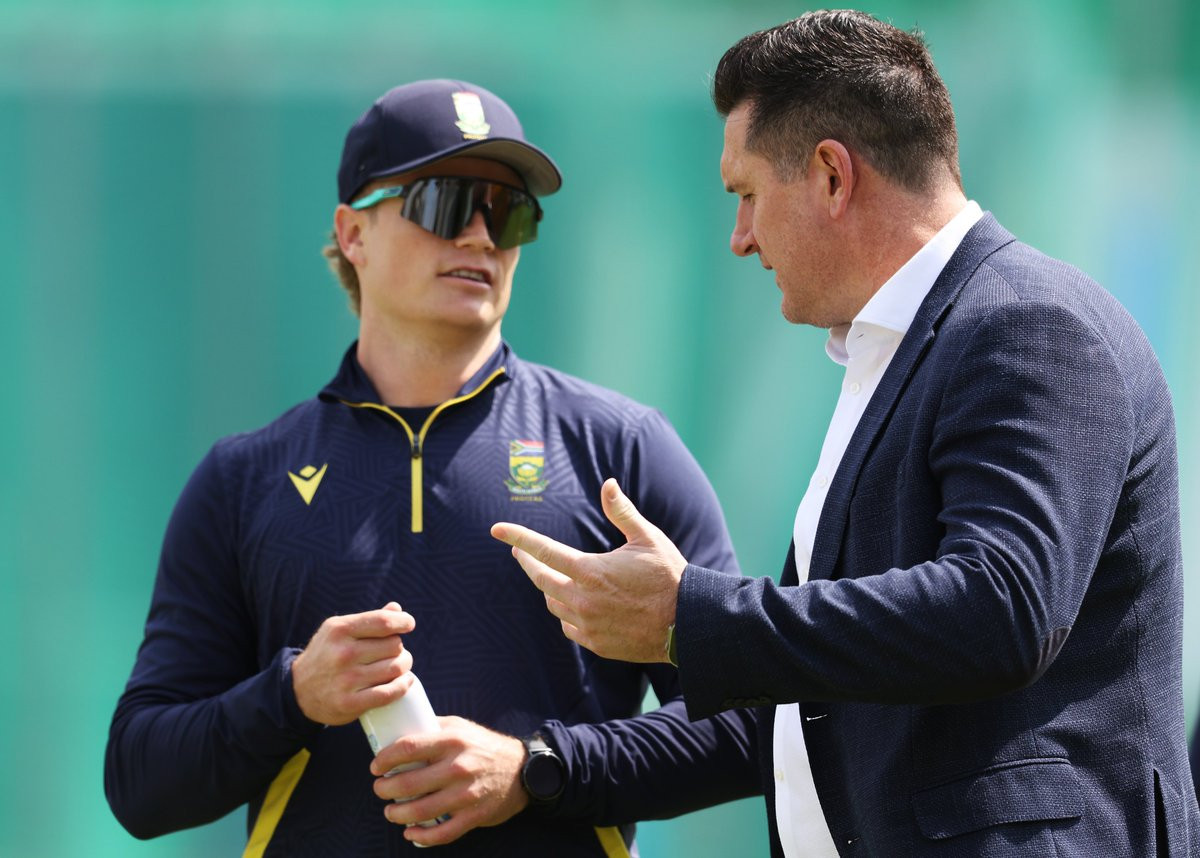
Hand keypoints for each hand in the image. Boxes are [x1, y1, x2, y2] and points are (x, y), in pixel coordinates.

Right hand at [291, 602, 415, 724]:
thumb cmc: (326, 655)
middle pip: (394, 646)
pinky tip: (405, 681)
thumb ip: (368, 620)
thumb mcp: (338, 630)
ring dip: (404, 667)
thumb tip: (397, 610)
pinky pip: (388, 693)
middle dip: (399, 648)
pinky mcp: (349, 703)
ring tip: (398, 666)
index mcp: (340, 629)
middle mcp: (343, 653)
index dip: (402, 622)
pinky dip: (402, 686)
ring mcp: (346, 680)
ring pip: (395, 668)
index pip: (383, 622)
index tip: (408, 624)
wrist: (297, 690)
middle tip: (393, 652)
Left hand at [370, 716, 528, 845]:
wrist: (522, 770)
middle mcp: (458, 767)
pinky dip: (421, 836)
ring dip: (397, 814)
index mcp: (452, 741)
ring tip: (391, 811)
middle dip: (385, 789)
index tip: (375, 766)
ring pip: (420, 811)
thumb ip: (433, 728)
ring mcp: (466, 794)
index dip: (385, 759)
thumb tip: (400, 730)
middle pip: (408, 783)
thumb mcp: (461, 727)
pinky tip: (410, 832)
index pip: (408, 748)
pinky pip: (441, 833)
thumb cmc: (485, 746)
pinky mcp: (474, 816)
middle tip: (380, 789)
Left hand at [491, 478, 685, 662]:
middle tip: (520, 552)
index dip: (518, 537)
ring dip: (549, 588)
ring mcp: (587, 624)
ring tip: (552, 576)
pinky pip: (568, 626)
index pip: (543, 551)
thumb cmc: (668, 576)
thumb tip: (608, 483)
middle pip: (540, 579)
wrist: (687, 623)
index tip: (497, 529)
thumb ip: (622, 512)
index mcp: (590, 570)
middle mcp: (582, 599)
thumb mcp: (647, 537)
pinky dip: (566, 613)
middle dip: (527, 562)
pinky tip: (575, 604)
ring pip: (553, 603)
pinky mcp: (596, 643)